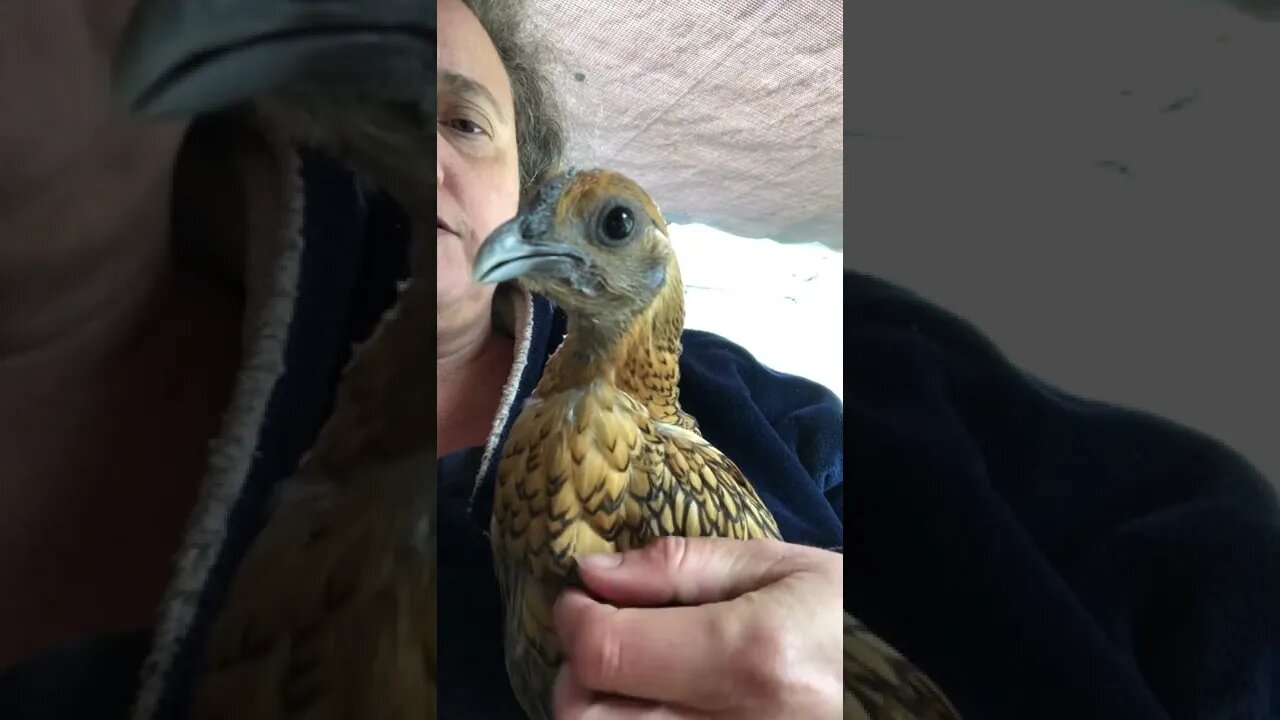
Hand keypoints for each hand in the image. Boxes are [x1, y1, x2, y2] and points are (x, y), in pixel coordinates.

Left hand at [552, 536, 842, 718]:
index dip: (573, 617)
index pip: (604, 652)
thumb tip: (593, 573)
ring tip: (636, 677)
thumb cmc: (861, 621)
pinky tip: (662, 707)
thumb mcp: (783, 570)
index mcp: (751, 659)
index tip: (582, 596)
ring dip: (601, 711)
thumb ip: (681, 568)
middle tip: (606, 637)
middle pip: (586, 718)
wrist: (926, 685)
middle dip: (578, 672)